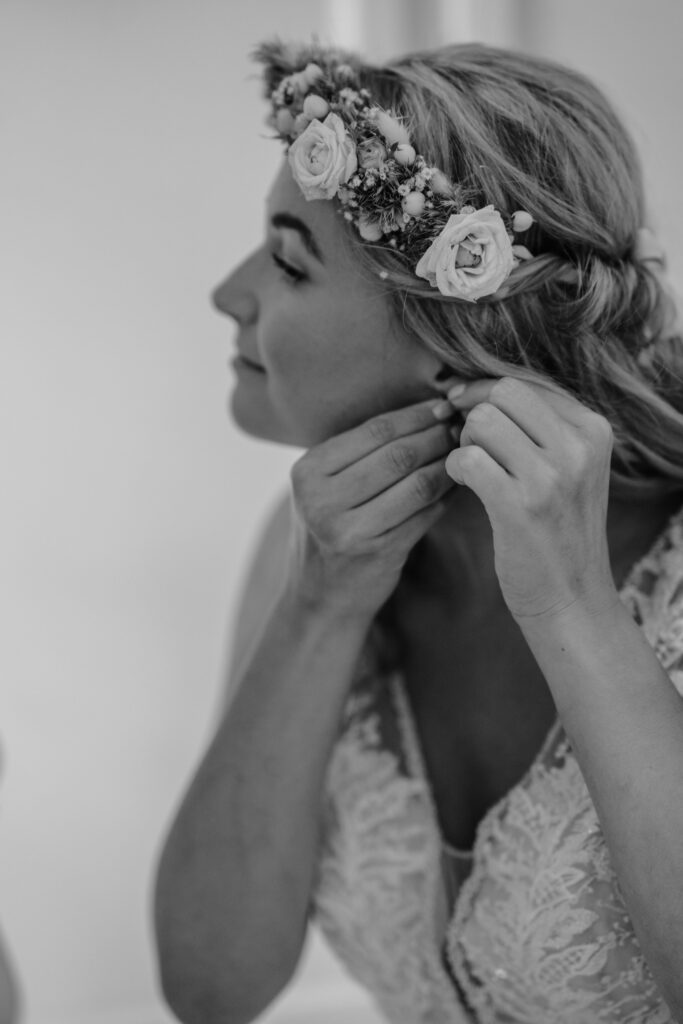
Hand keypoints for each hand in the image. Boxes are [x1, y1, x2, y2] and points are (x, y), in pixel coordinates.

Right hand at [286, 397, 459, 619]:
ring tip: (467, 452)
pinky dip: (446, 495)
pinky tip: (459, 485)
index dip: (416, 415)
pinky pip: (424, 513)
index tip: (445, 405)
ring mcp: (348, 529)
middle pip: (397, 454)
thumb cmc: (331, 531)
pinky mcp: (377, 552)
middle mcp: (321, 498)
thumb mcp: (325, 488)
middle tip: (465, 426)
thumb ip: (361, 454)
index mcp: (308, 471)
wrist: (319, 599)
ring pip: (416, 483)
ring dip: (448, 464)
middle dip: (437, 436)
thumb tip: (429, 411)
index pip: (374, 430)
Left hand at [442, 376, 617, 621]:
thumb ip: (539, 427)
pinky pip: (467, 458)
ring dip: (464, 441)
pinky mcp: (520, 505)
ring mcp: (552, 476)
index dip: (484, 390)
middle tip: (469, 443)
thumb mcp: (571, 468)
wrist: (572, 598)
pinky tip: (464, 484)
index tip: (461, 405)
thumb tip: (473, 389)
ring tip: (472, 468)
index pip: (526, 383)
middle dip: (474, 412)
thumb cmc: (559, 529)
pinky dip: (455, 468)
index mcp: (594, 430)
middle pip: (503, 392)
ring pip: (482, 421)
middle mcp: (578, 446)